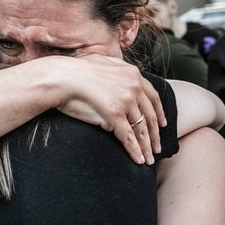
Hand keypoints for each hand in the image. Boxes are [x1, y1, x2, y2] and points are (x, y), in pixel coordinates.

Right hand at [47, 55, 164, 163]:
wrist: (61, 75)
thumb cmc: (74, 71)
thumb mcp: (101, 64)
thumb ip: (115, 73)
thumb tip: (117, 83)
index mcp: (133, 74)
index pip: (153, 96)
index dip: (159, 112)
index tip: (163, 124)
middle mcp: (134, 86)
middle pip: (151, 115)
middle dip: (155, 134)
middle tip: (158, 147)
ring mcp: (126, 100)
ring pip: (141, 128)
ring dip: (147, 146)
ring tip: (149, 159)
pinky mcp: (115, 114)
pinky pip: (129, 136)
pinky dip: (135, 150)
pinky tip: (138, 160)